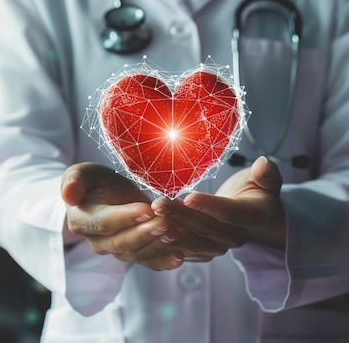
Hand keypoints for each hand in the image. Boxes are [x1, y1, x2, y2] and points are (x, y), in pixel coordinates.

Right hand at [61, 163, 183, 269]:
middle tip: (166, 223)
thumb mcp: (81, 173)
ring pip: (137, 253)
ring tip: (176, 233)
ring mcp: (116, 250)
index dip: (125, 218)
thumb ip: (74, 181)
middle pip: (122, 242)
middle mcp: (97, 241)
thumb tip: (68, 194)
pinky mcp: (134, 253)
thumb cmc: (92, 181)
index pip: (104, 223)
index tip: (146, 209)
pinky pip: (148, 262)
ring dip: (157, 246)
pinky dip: (163, 261)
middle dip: (145, 233)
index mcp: (82, 221)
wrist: (104, 194)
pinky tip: (179, 257)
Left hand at [152, 156, 285, 258]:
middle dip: (180, 216)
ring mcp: (217, 247)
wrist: (252, 218)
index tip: (189, 197)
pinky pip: (182, 248)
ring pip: (190, 238)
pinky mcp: (202, 252)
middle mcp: (235, 236)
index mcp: (252, 217)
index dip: (209, 206)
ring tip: (151, 214)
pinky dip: (166, 241)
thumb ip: (267, 175)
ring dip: (169, 228)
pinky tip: (148, 230)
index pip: (229, 213)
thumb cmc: (255, 192)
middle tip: (158, 204)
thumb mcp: (266, 182)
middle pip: (204, 227)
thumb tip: (263, 163)